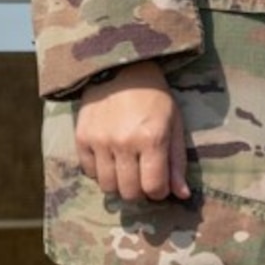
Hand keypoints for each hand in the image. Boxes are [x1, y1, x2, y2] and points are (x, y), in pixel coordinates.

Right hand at [73, 60, 190, 201]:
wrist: (121, 70)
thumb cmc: (155, 98)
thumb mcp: (174, 124)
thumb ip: (177, 161)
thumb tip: (182, 195)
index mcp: (152, 138)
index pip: (153, 186)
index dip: (159, 193)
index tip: (160, 187)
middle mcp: (124, 143)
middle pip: (128, 192)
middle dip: (139, 192)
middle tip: (143, 179)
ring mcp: (100, 142)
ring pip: (107, 186)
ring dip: (119, 184)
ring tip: (128, 169)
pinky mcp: (81, 139)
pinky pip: (89, 172)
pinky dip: (101, 172)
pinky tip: (111, 158)